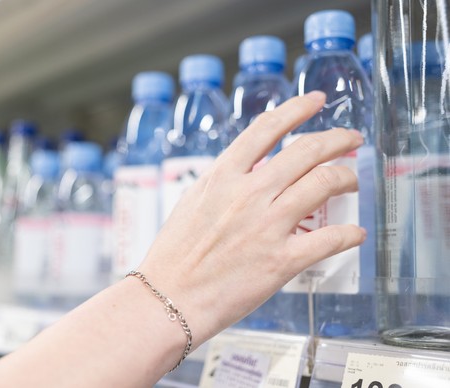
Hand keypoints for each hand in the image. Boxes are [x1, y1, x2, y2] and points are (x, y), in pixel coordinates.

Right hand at [138, 91, 366, 345]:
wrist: (168, 299)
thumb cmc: (174, 255)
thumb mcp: (192, 202)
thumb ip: (222, 182)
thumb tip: (248, 170)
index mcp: (223, 176)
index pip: (268, 128)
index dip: (298, 108)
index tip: (317, 101)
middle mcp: (248, 194)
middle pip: (306, 151)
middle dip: (337, 139)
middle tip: (350, 139)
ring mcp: (267, 226)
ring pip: (324, 184)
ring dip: (347, 178)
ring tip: (352, 180)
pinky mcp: (281, 261)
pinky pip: (329, 239)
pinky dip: (349, 234)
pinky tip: (355, 233)